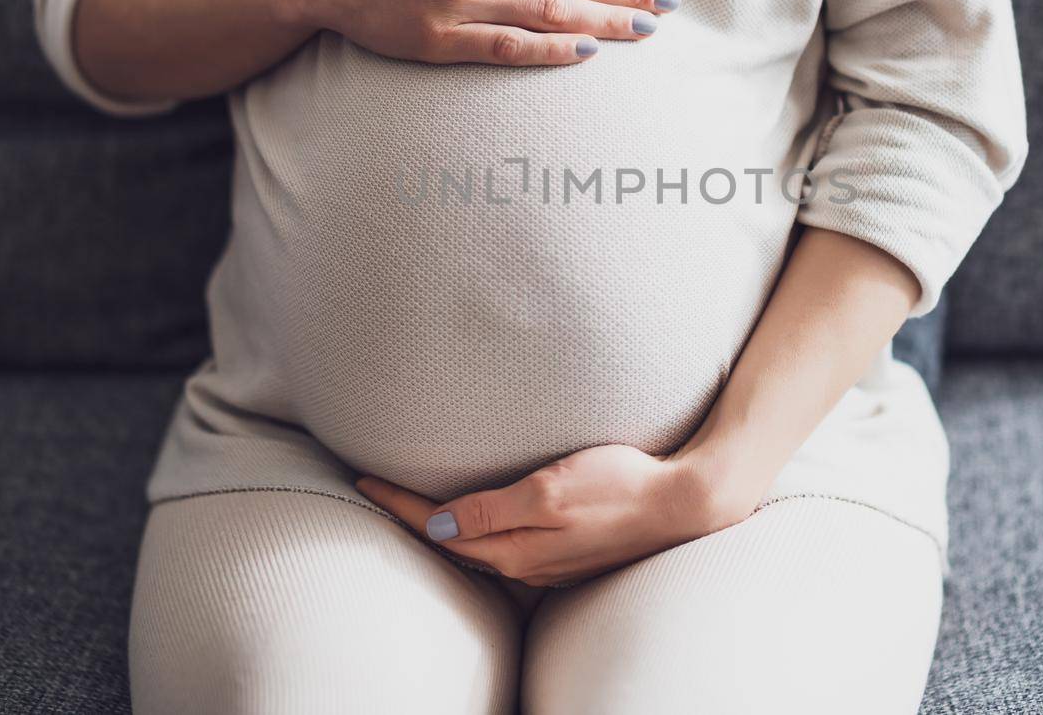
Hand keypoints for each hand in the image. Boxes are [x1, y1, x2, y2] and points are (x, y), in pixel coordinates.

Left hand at [354, 444, 756, 587]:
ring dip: (442, 527)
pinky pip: (506, 546)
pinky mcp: (565, 553)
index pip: (438, 527)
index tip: (361, 479)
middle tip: (374, 490)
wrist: (682, 504)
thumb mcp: (550, 489)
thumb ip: (492, 509)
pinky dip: (478, 531)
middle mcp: (524, 562)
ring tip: (413, 504)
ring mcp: (546, 562)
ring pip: (477, 548)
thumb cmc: (620, 485)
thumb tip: (439, 528)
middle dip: (411, 518)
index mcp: (513, 547)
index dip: (397, 503)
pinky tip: (475, 519)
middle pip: (451, 543)